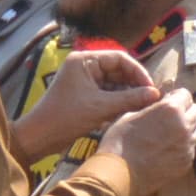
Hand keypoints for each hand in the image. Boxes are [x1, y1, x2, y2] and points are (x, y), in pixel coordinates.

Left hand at [21, 47, 157, 158]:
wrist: (40, 137)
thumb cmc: (66, 117)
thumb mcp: (100, 107)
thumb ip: (129, 99)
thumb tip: (155, 94)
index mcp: (84, 61)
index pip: (119, 58)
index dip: (137, 72)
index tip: (151, 88)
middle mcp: (85, 67)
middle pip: (118, 71)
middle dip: (134, 85)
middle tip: (150, 99)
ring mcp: (85, 82)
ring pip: (114, 84)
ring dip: (127, 95)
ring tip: (142, 107)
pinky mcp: (85, 96)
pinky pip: (107, 95)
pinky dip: (118, 103)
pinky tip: (129, 112)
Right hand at [97, 88, 195, 185]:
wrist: (119, 174)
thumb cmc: (120, 142)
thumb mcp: (131, 114)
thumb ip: (151, 107)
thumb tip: (158, 104)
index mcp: (170, 109)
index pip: (186, 95)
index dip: (176, 97)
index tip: (168, 101)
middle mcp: (184, 126)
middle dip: (185, 111)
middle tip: (171, 117)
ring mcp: (187, 147)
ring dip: (188, 128)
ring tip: (171, 133)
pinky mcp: (185, 163)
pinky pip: (191, 149)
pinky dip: (184, 146)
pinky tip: (168, 149)